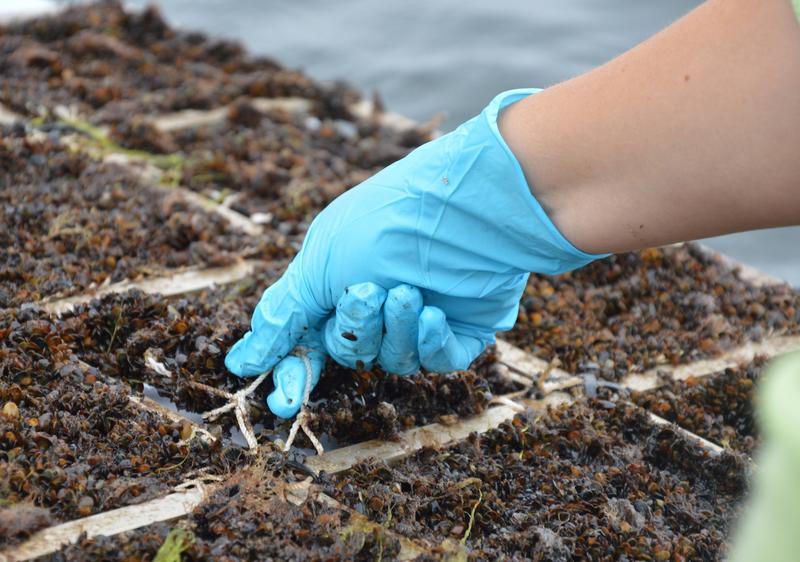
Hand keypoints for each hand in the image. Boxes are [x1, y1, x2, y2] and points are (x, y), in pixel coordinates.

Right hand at [225, 88, 604, 417]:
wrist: (467, 205)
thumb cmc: (387, 223)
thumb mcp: (321, 262)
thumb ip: (284, 314)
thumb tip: (240, 362)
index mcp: (339, 284)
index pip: (309, 342)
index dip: (296, 372)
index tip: (283, 400)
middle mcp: (379, 303)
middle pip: (351, 352)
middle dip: (355, 328)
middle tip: (367, 292)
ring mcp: (421, 317)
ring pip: (393, 359)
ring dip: (395, 329)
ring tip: (407, 290)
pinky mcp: (462, 328)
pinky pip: (436, 360)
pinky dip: (428, 340)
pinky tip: (432, 310)